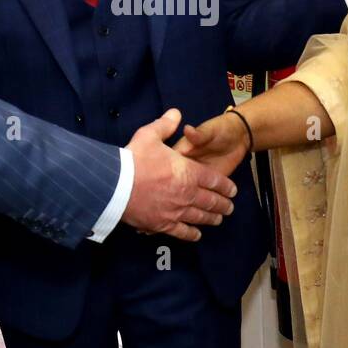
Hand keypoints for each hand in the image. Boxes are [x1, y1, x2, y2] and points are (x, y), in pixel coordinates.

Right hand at [123, 109, 236, 241]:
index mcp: (188, 172)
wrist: (115, 185)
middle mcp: (187, 193)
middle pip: (210, 201)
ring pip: (199, 217)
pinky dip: (191, 234)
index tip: (233, 190)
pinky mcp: (162, 224)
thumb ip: (166, 125)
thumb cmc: (134, 159)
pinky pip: (182, 231)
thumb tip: (176, 113)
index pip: (214, 180)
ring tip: (218, 220)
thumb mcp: (150, 135)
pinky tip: (197, 234)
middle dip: (222, 204)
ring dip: (211, 218)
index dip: (225, 186)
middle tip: (229, 207)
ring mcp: (176, 211)